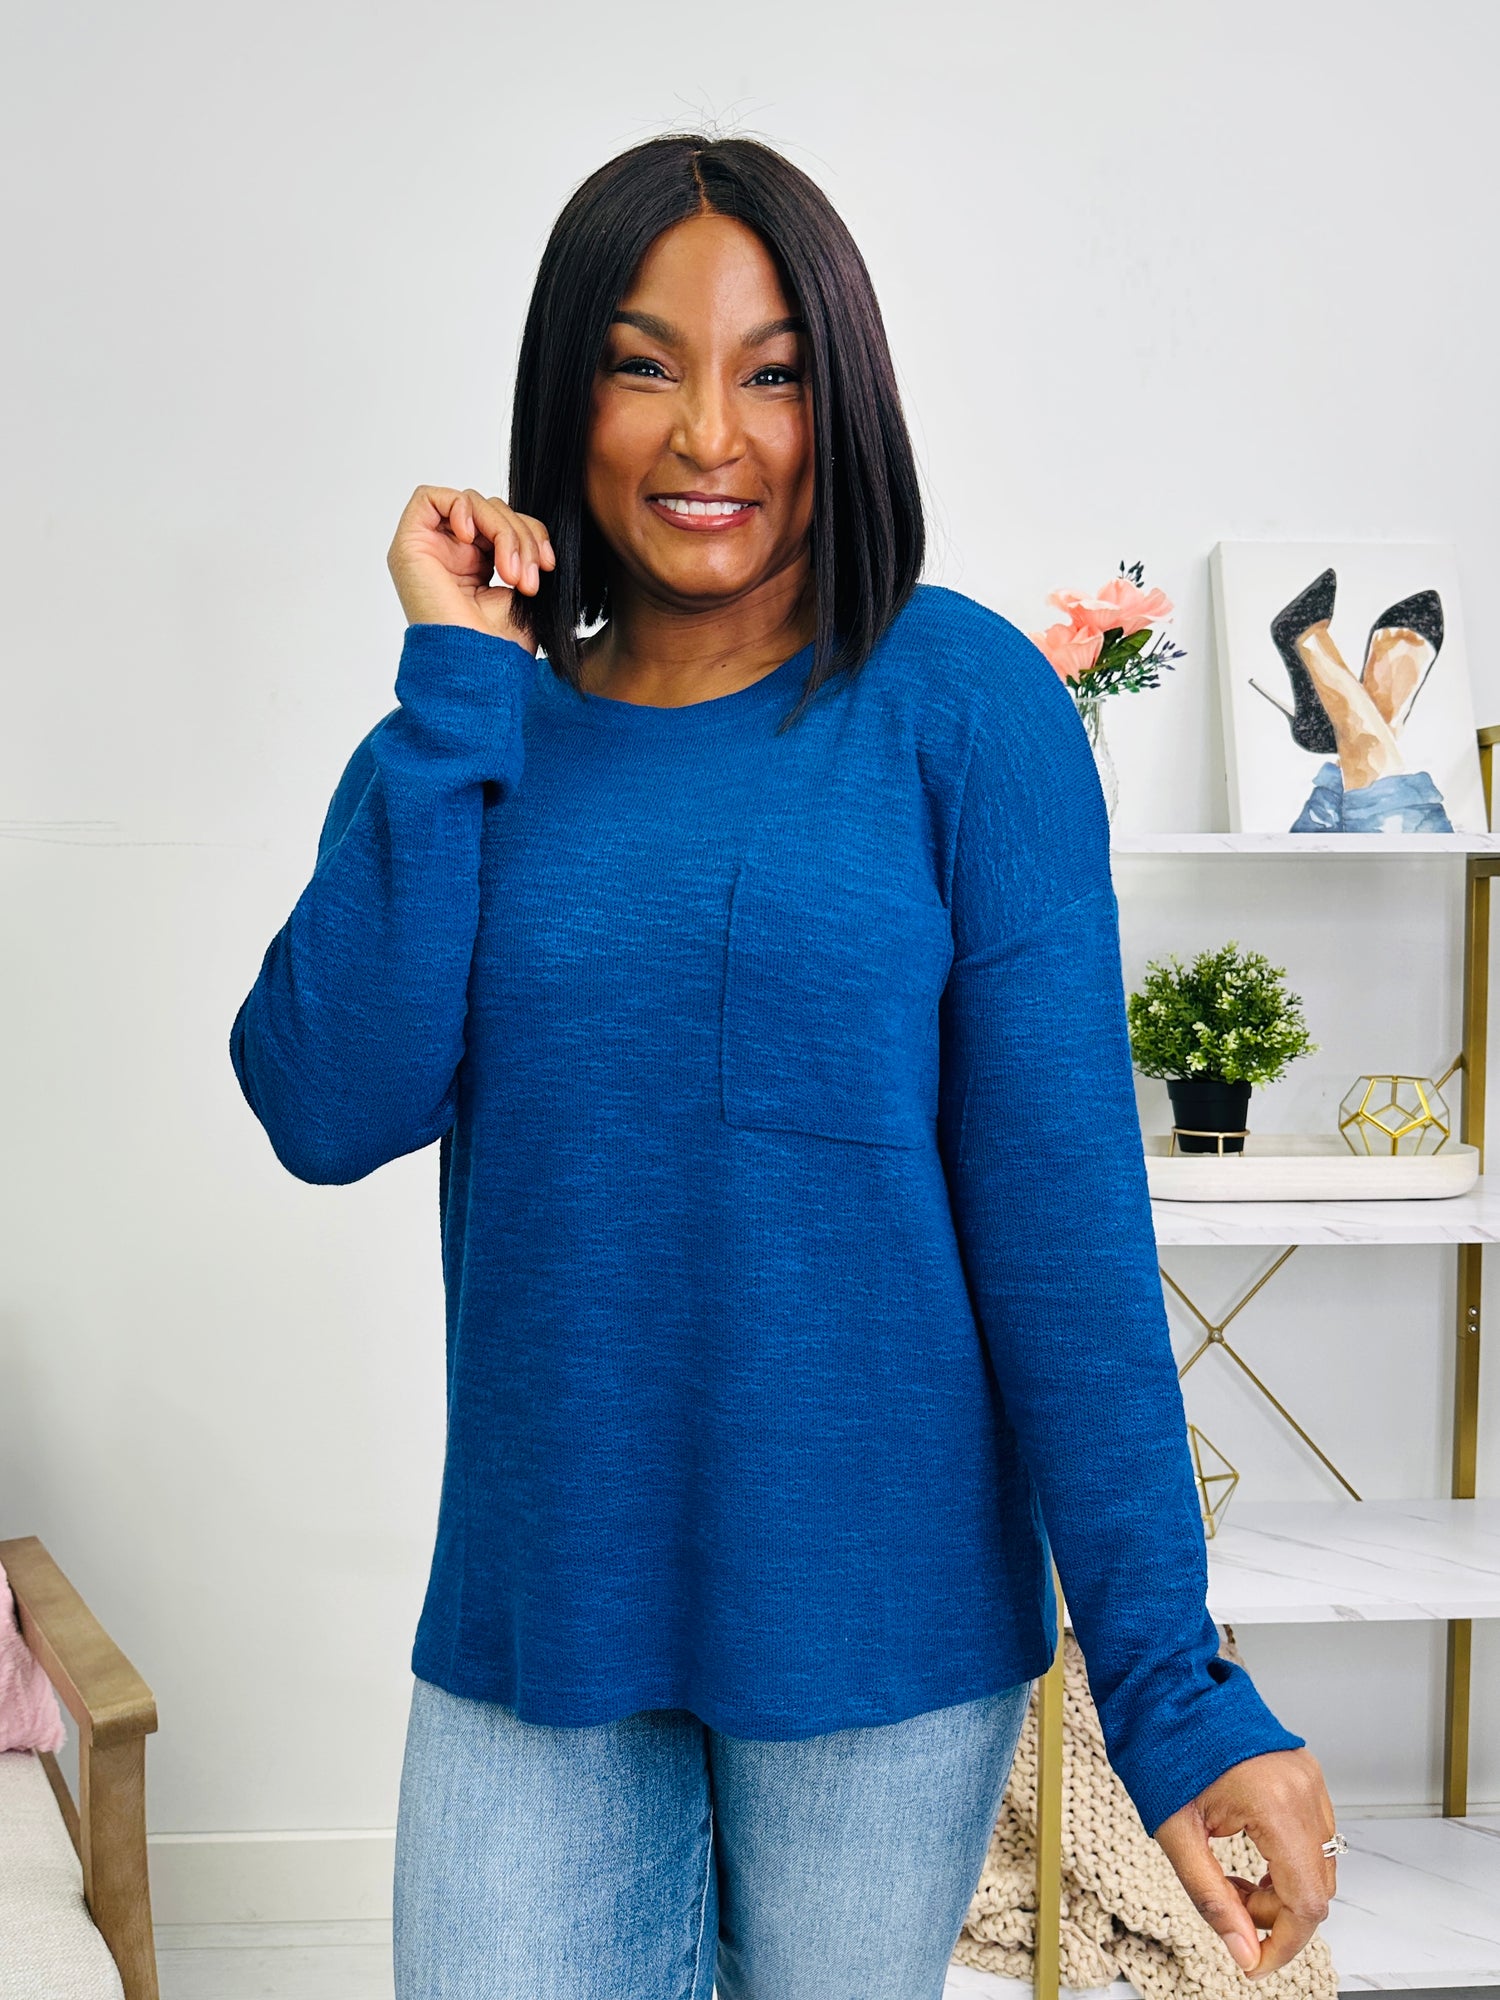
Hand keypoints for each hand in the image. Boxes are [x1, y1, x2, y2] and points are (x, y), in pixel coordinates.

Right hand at [386, 485, 555, 646]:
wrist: (477, 667)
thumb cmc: (499, 642)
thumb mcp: (523, 584)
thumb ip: (522, 545)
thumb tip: (532, 527)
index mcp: (475, 567)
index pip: (504, 524)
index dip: (531, 533)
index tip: (548, 564)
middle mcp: (450, 555)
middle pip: (491, 510)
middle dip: (520, 535)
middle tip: (529, 576)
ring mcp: (429, 549)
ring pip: (471, 504)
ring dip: (502, 530)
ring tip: (511, 572)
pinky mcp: (410, 544)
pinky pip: (431, 498)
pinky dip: (462, 509)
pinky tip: (473, 539)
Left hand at [1154, 1747, 1334, 1980]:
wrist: (1162, 1689)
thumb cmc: (1161, 1749)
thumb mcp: (1177, 1834)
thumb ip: (1212, 1899)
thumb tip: (1243, 1952)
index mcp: (1275, 1803)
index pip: (1307, 1902)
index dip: (1284, 1944)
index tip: (1254, 1962)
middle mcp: (1303, 1789)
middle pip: (1317, 1886)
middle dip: (1278, 1914)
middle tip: (1231, 1905)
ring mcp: (1308, 1777)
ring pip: (1318, 1862)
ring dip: (1282, 1887)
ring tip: (1232, 1878)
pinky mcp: (1304, 1771)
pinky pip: (1311, 1833)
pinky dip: (1286, 1857)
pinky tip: (1248, 1853)